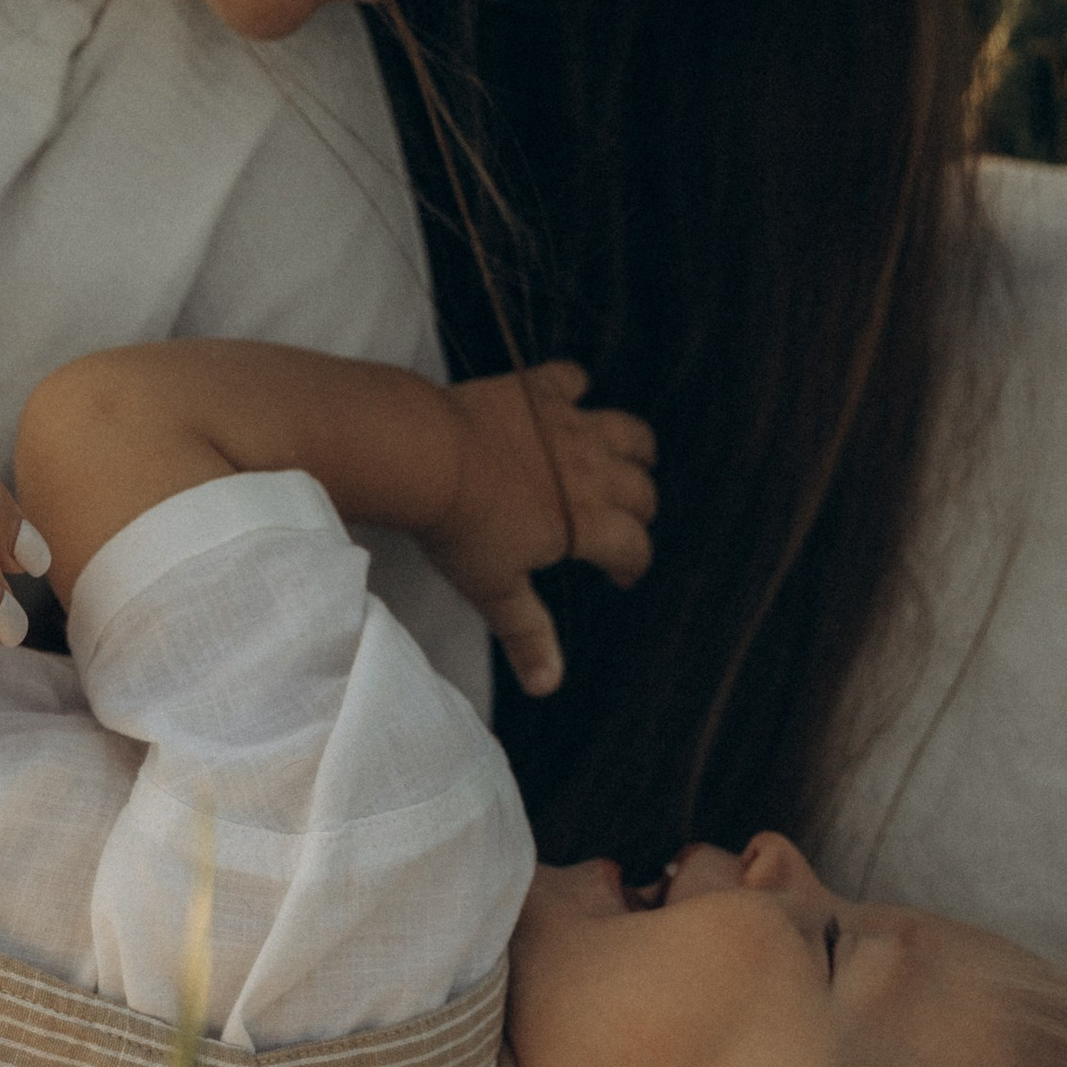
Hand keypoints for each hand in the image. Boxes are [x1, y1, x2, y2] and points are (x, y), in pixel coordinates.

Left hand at [420, 363, 655, 696]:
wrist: (424, 454)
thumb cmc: (458, 528)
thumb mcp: (493, 589)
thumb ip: (527, 634)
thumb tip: (549, 686)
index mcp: (587, 522)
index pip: (634, 546)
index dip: (632, 565)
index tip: (618, 576)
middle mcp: (592, 471)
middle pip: (642, 490)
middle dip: (639, 511)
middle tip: (617, 525)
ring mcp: (569, 426)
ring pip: (629, 432)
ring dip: (634, 449)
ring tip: (622, 463)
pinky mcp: (539, 390)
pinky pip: (571, 380)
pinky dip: (574, 388)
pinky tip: (567, 398)